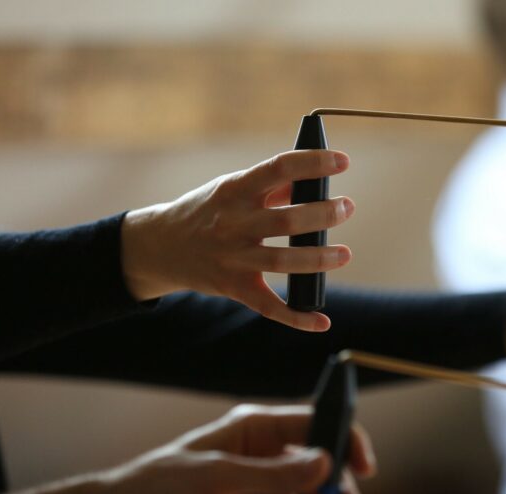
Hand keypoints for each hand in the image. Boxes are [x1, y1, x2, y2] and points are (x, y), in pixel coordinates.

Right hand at [121, 150, 354, 331]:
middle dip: (322, 214)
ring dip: (318, 259)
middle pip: (285, 221)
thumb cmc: (208, 211)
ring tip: (344, 254)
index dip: (313, 163)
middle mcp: (233, 223)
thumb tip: (316, 182)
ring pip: (281, 262)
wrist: (160, 246)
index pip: (278, 168)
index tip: (343, 160)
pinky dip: (297, 317)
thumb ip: (273, 186)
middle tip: (346, 207)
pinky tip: (321, 321)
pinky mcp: (233, 287)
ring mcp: (233, 258)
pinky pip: (269, 306)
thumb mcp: (232, 189)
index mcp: (235, 190)